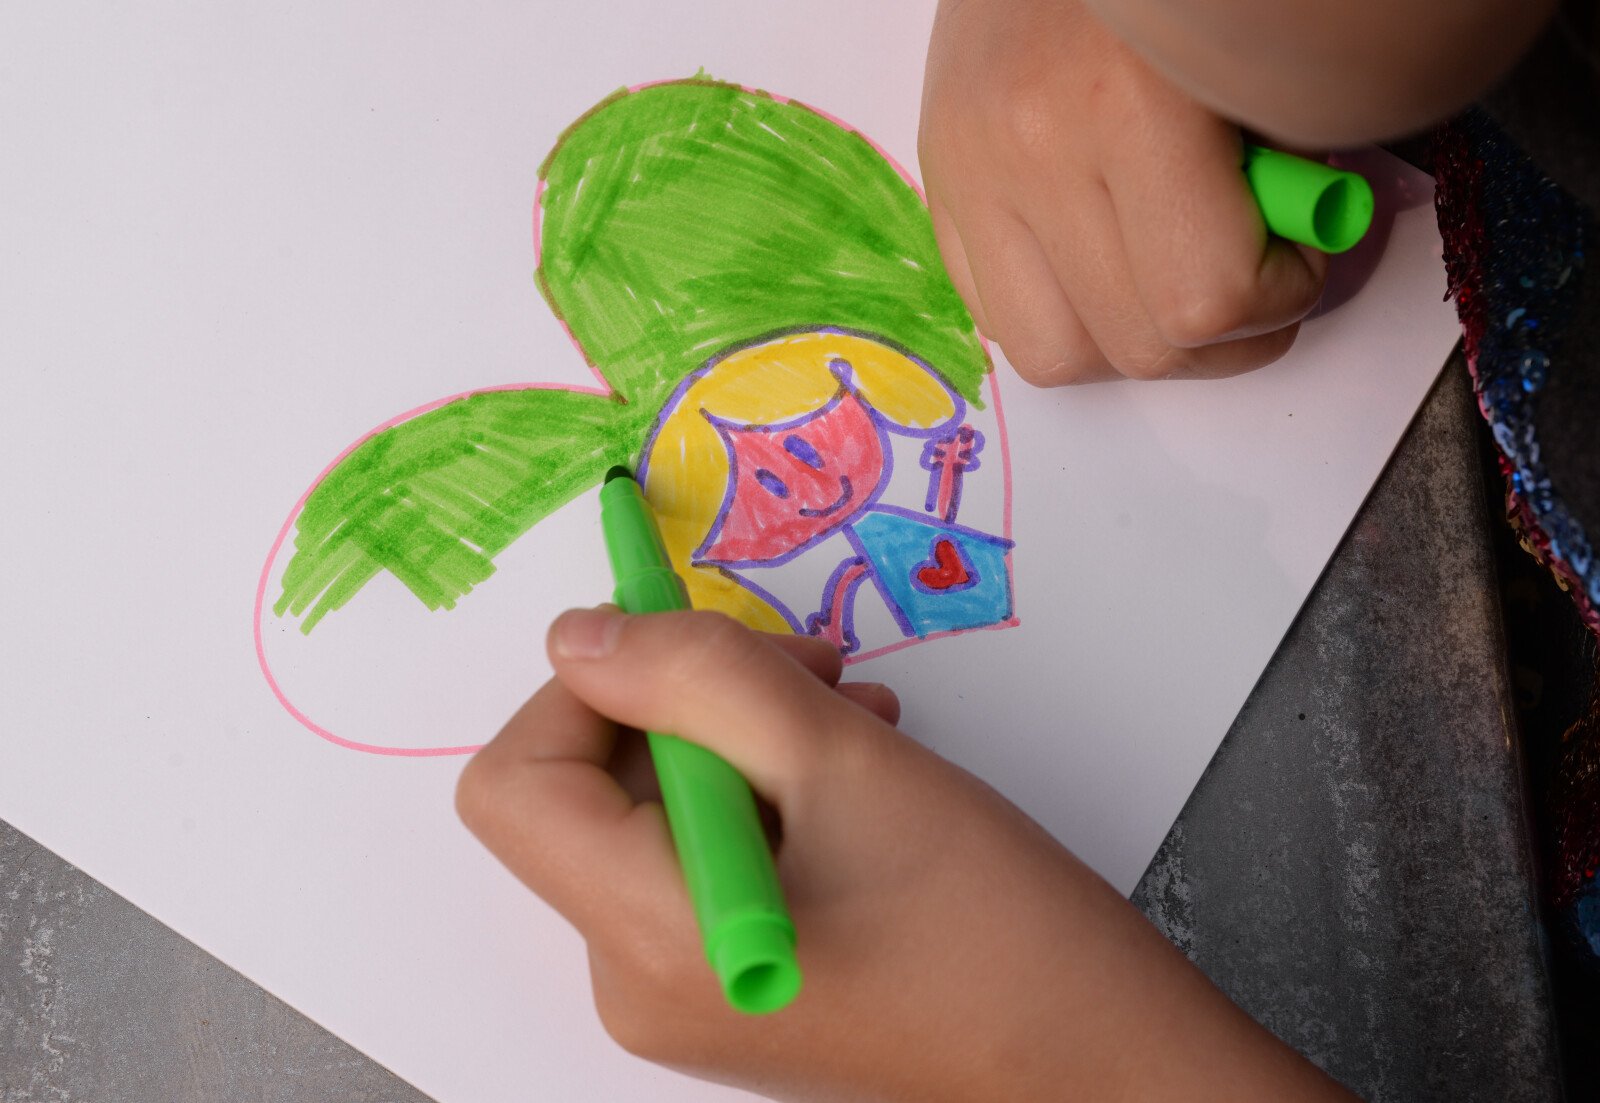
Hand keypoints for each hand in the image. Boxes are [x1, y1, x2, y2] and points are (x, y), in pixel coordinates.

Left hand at [458, 608, 1354, 1100]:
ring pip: (656, 809)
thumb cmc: (988, 922)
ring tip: (853, 714)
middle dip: (686, 701)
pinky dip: (763, 788)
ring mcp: (681, 988)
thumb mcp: (841, 759)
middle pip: (589, 789)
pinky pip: (702, 851)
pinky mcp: (729, 977)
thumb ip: (697, 678)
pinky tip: (852, 767)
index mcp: (647, 935)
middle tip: (807, 668)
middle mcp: (636, 979)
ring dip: (741, 733)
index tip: (682, 640)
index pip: (517, 784)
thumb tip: (581, 637)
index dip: (583, 690)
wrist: (1091, 1055)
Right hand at [918, 0, 1326, 384]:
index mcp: (1124, 105)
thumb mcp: (1253, 53)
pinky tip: (1104, 258)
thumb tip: (1294, 246)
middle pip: (1135, 346)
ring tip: (1169, 281)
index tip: (1298, 260)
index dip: (1277, 301)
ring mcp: (971, 173)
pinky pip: (999, 317)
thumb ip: (1281, 157)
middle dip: (1219, 338)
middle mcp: (1028, 150)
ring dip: (1131, 344)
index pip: (1204, 300)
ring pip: (1056, 357)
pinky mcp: (941, 182)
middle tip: (1252, 282)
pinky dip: (1067, 313)